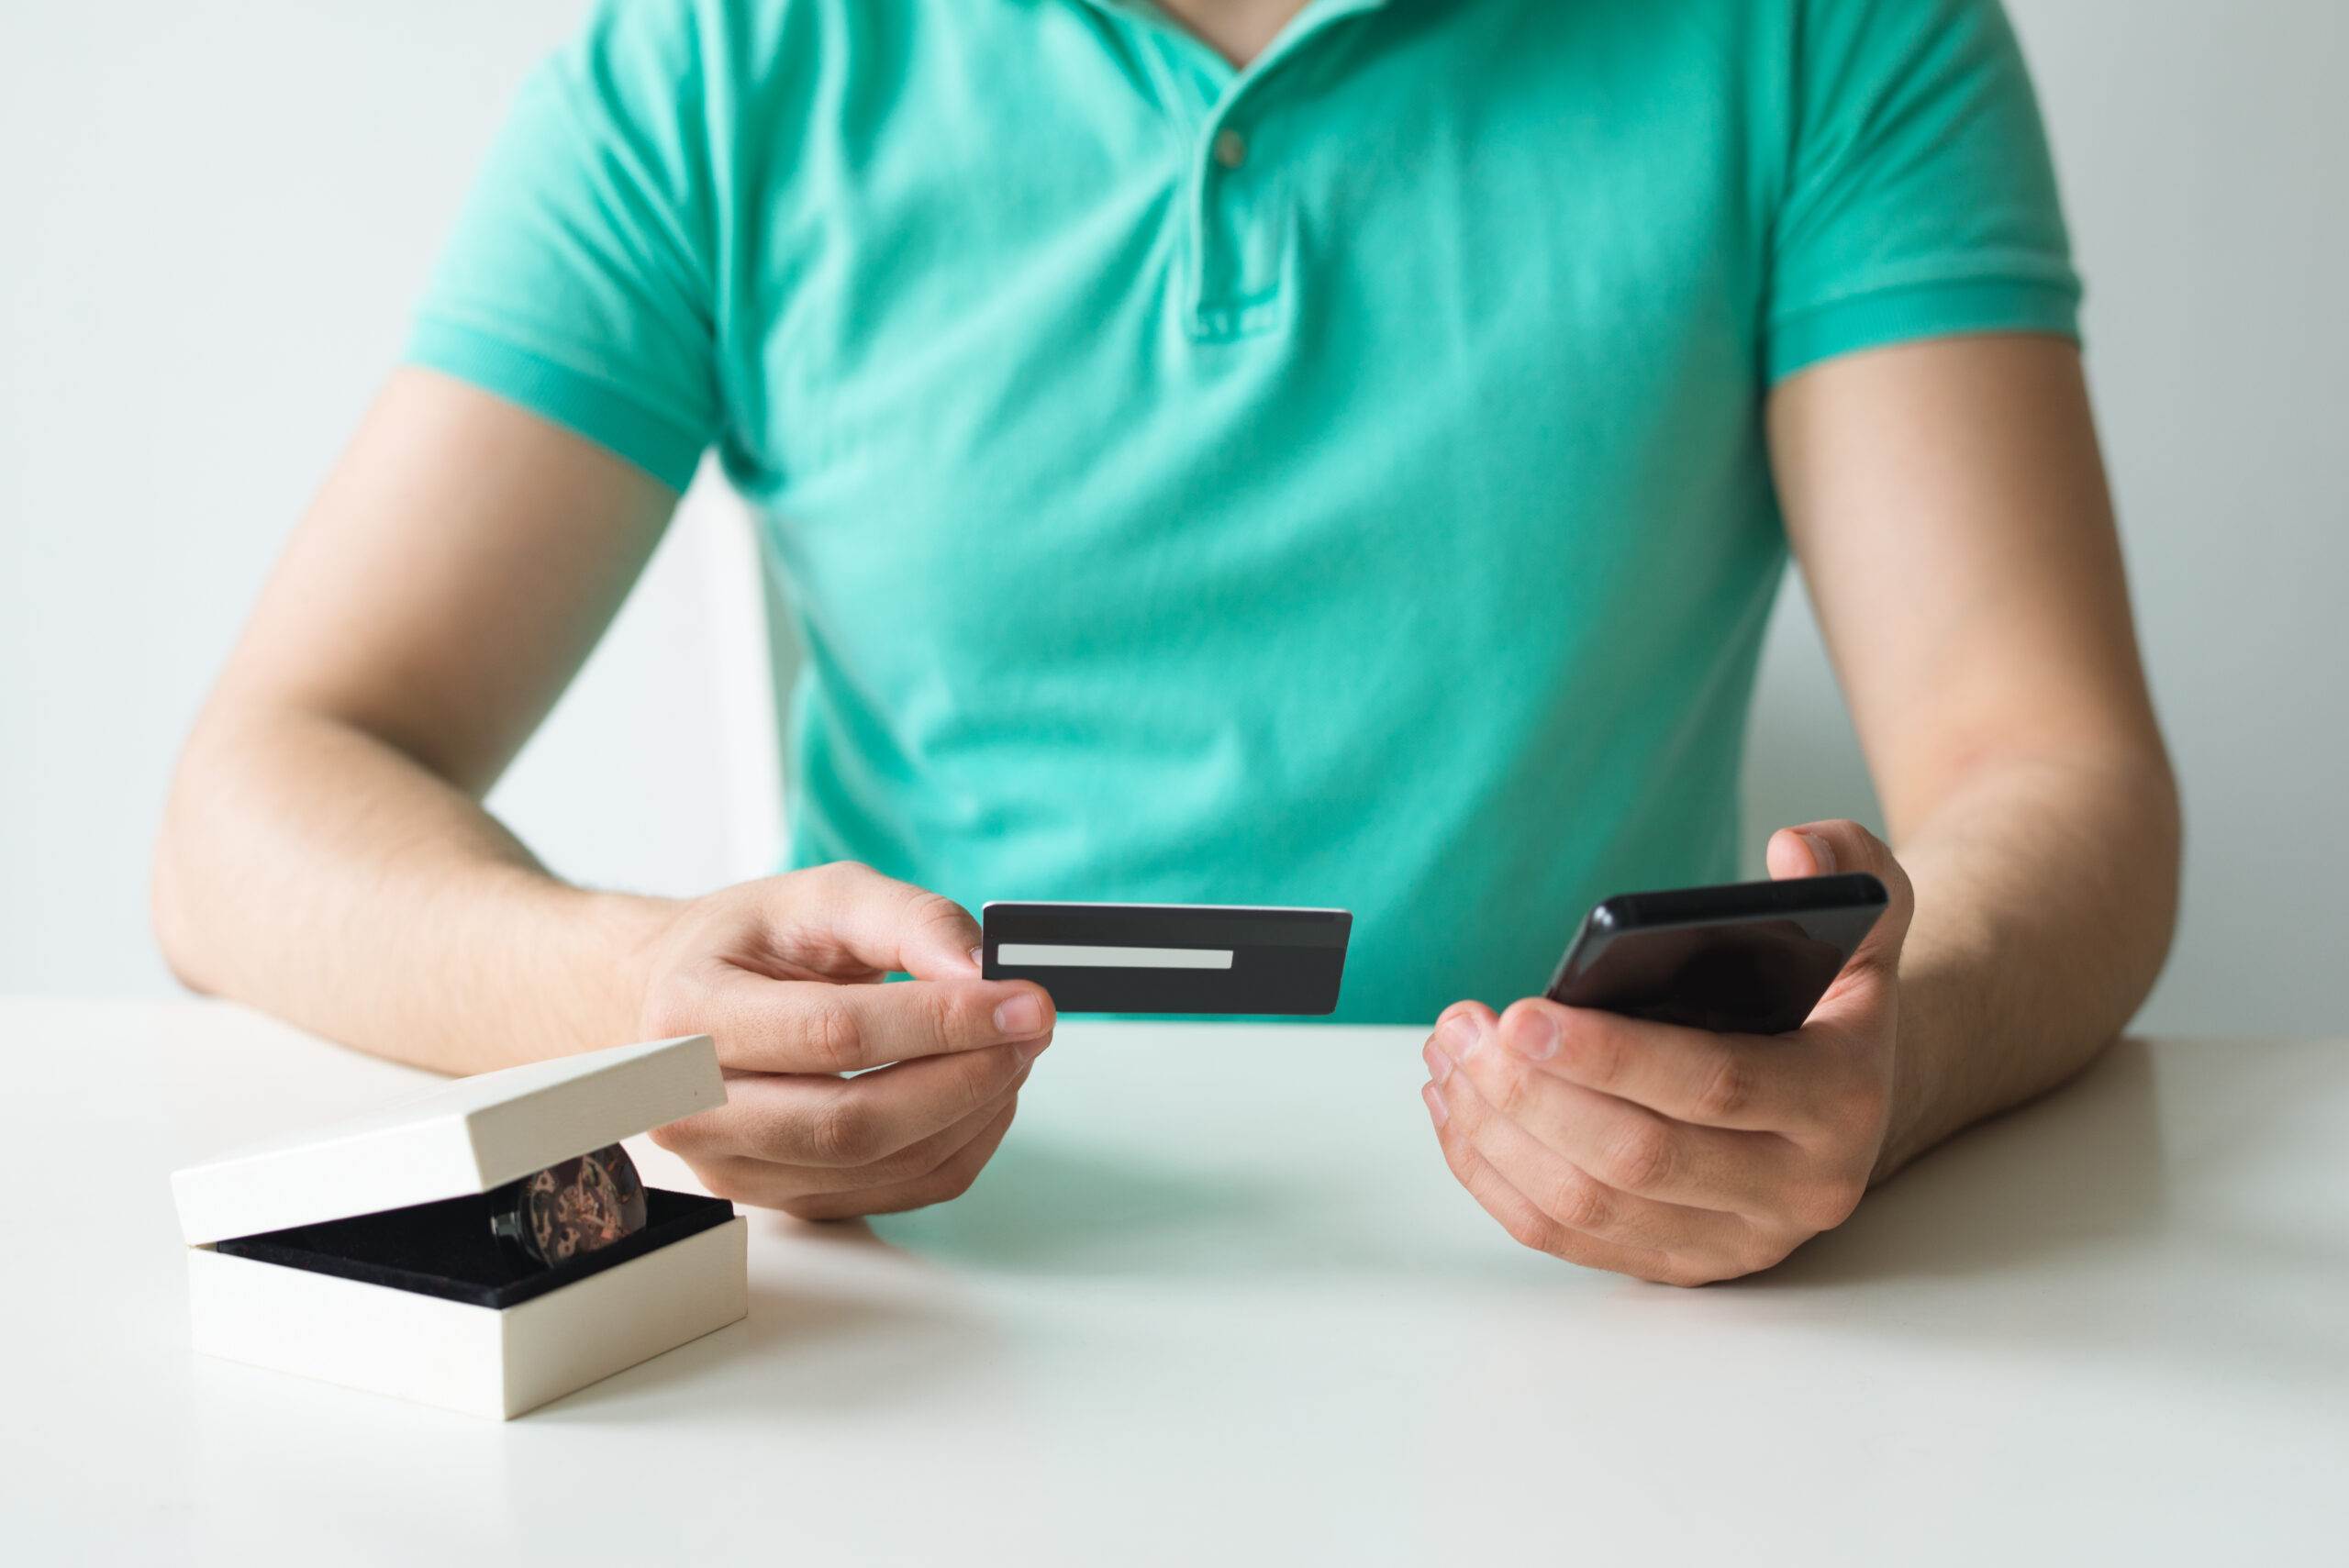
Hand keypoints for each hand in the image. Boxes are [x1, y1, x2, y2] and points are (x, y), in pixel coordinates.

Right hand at [634, 862, 1054, 1218]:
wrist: (679, 997)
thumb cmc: (746, 944)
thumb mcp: (819, 895)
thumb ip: (906, 919)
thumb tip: (981, 969)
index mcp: (691, 1018)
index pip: (833, 1035)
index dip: (941, 1021)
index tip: (1022, 999)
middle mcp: (696, 1110)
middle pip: (855, 1123)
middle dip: (966, 1077)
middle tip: (1030, 1030)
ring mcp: (737, 1169)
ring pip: (885, 1167)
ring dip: (975, 1112)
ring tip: (1011, 1050)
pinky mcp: (785, 1200)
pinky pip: (898, 1192)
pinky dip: (961, 1144)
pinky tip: (980, 1092)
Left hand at [1420, 821, 1915, 1284]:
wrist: (1851, 1096)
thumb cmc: (1832, 1000)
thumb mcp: (1873, 920)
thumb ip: (1852, 864)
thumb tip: (1791, 850)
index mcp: (1843, 1099)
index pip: (1715, 1085)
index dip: (1610, 1054)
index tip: (1521, 1013)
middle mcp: (1798, 1189)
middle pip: (1637, 1157)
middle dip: (1530, 1093)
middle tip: (1464, 1030)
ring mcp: (1735, 1240)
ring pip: (1589, 1206)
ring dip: (1496, 1133)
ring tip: (1447, 1057)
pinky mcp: (1679, 1266)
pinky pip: (1565, 1239)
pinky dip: (1495, 1177)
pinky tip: (1456, 1111)